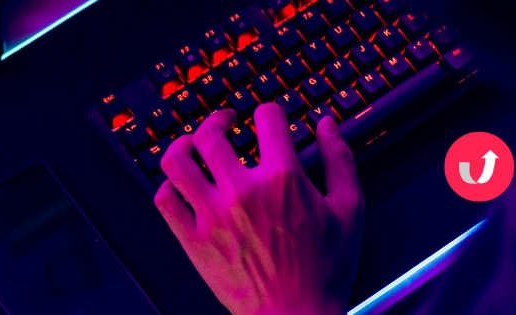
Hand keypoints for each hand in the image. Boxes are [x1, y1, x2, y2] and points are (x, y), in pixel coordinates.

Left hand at [154, 104, 363, 314]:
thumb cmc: (325, 271)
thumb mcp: (350, 210)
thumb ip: (340, 161)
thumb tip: (327, 126)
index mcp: (282, 179)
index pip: (266, 118)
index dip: (270, 112)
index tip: (271, 119)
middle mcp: (242, 191)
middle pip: (211, 133)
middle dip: (219, 119)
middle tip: (226, 122)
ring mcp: (212, 215)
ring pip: (177, 161)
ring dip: (184, 144)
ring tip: (194, 145)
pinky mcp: (194, 240)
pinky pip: (165, 201)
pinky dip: (170, 186)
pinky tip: (183, 185)